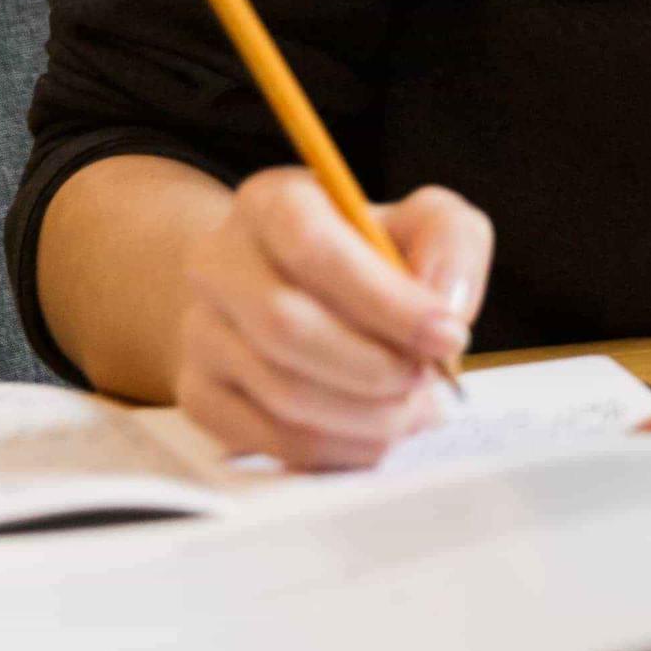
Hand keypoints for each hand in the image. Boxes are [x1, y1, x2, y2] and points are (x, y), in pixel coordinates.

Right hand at [175, 169, 489, 470]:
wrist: (293, 290)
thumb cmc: (370, 255)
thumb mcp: (424, 222)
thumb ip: (451, 242)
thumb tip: (445, 306)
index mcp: (270, 203)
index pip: (312, 248)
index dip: (384, 299)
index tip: (447, 334)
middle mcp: (218, 262)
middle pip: (286, 328)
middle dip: (373, 366)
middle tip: (427, 379)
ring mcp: (200, 331)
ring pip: (281, 391)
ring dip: (364, 414)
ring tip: (415, 408)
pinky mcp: (199, 393)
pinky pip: (267, 437)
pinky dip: (337, 447)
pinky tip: (378, 433)